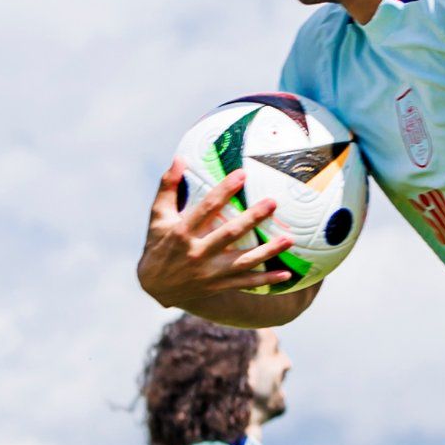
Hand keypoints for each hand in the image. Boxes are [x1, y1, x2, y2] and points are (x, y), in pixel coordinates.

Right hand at [136, 161, 299, 308]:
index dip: (224, 190)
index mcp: (182, 232)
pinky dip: (266, 280)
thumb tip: (180, 158)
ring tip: (289, 239)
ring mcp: (209, 272)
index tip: (242, 174)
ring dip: (268, 251)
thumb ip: (168, 187)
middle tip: (273, 202)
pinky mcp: (218, 285)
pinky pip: (246, 283)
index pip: (207, 208)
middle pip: (230, 234)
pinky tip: (287, 274)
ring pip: (243, 261)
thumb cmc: (159, 244)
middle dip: (252, 218)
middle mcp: (197, 252)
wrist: (155, 287)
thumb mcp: (158, 216)